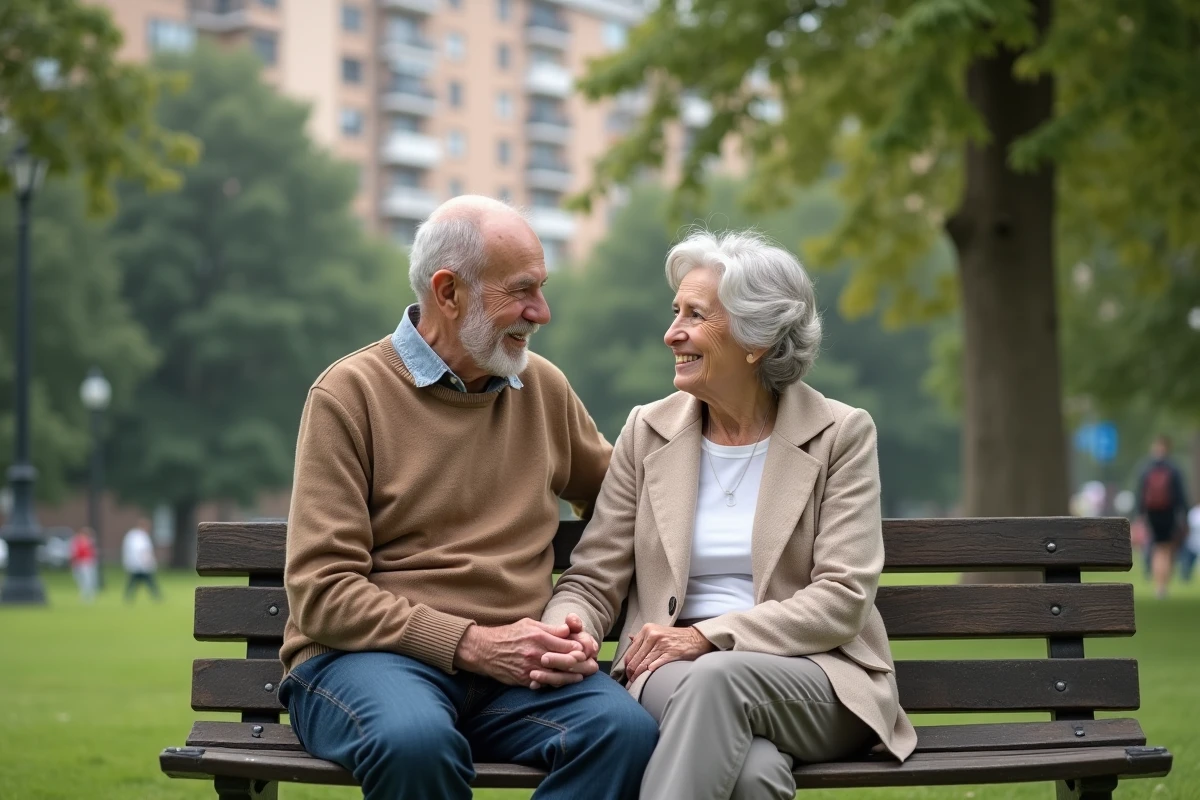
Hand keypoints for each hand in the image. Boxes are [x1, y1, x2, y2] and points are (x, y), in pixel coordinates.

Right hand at [454, 619, 596, 688]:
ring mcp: (530, 668)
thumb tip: (568, 630)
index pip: (567, 645)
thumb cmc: (509, 634)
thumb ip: (550, 628)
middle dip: (581, 664)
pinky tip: (562, 683)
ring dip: (571, 677)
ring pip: (557, 676)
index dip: (580, 649)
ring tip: (580, 677)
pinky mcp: (524, 680)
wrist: (484, 650)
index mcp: (539, 637)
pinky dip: (555, 684)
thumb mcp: (529, 624)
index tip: (587, 651)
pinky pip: (544, 684)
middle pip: (566, 661)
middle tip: (590, 666)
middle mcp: (536, 653)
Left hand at [624, 623, 713, 682]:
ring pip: (643, 664)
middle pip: (635, 659)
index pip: (631, 651)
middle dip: (631, 673)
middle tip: (629, 682)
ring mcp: (661, 644)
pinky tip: (646, 680)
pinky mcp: (670, 653)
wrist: (696, 638)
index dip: (627, 664)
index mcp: (647, 630)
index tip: (627, 673)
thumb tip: (630, 638)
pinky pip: (655, 665)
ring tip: (635, 684)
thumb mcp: (658, 631)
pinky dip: (649, 673)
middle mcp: (652, 635)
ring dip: (638, 677)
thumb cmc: (677, 637)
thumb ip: (644, 636)